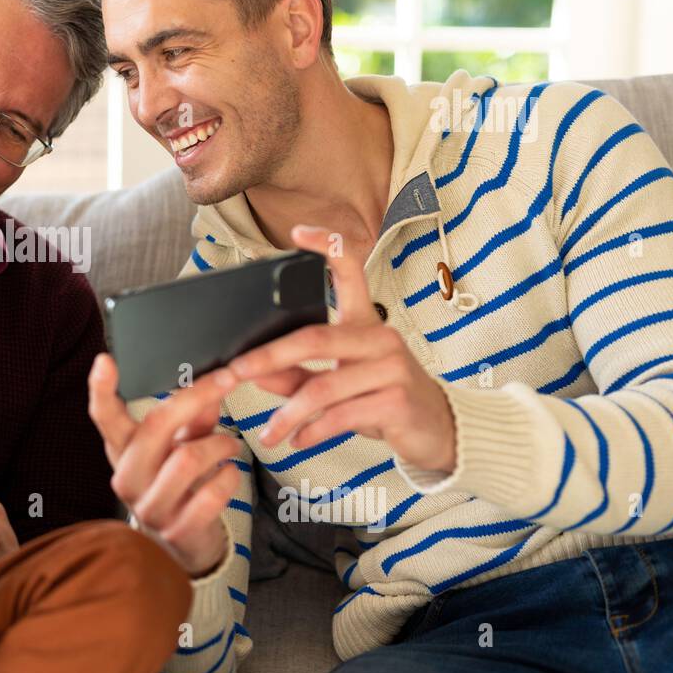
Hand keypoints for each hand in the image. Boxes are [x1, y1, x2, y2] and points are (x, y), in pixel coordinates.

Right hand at [88, 354, 243, 576]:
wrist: (182, 545)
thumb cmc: (179, 484)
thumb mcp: (181, 446)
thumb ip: (194, 419)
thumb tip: (210, 389)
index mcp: (123, 452)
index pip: (105, 418)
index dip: (101, 389)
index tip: (104, 360)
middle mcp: (128, 478)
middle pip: (156, 427)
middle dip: (196, 396)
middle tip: (226, 379)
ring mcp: (149, 507)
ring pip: (187, 458)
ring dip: (220, 444)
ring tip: (230, 444)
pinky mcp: (176, 530)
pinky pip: (210, 494)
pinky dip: (228, 477)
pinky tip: (230, 473)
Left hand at [233, 224, 456, 473]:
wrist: (437, 430)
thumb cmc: (381, 398)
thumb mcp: (338, 382)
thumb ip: (296, 375)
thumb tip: (253, 371)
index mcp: (366, 321)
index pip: (351, 272)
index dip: (328, 247)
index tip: (298, 233)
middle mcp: (381, 336)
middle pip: (315, 338)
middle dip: (268, 357)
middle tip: (236, 372)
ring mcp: (392, 367)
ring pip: (324, 386)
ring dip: (288, 413)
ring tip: (268, 433)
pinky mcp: (398, 401)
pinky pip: (342, 414)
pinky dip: (313, 430)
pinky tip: (298, 440)